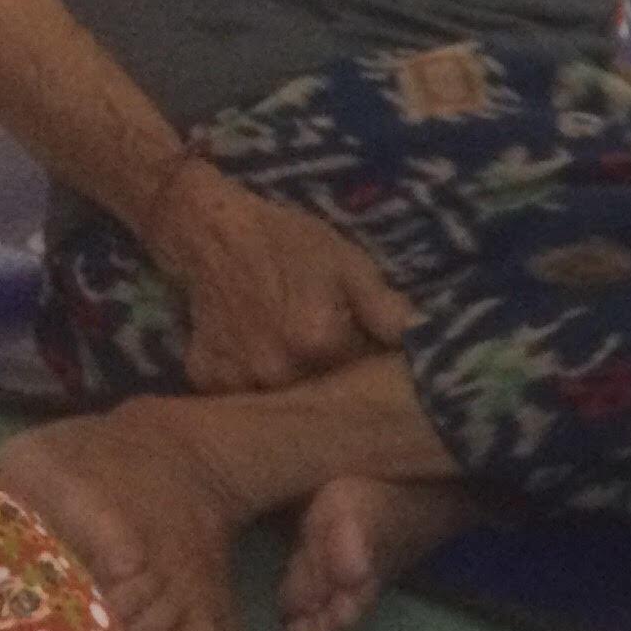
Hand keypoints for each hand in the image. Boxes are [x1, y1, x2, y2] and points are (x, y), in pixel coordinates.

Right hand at [150, 164, 415, 394]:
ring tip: (291, 344)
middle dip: (334, 377)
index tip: (367, 343)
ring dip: (294, 381)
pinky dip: (254, 379)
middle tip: (327, 340)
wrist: (213, 231)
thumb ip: (388, 309)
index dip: (369, 361)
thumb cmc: (289, 242)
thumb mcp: (350, 264)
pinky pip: (241, 395)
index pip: (363, 377)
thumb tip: (425, 338)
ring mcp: (236, 379)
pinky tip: (258, 349)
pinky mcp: (206, 377)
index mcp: (318, 343)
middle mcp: (276, 371)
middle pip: (322, 394)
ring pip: (282, 399)